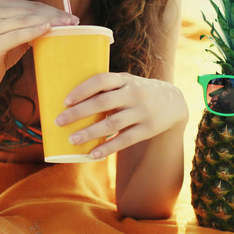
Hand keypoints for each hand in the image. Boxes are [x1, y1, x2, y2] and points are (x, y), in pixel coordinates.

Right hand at [0, 0, 78, 88]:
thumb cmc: (4, 53)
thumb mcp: (18, 34)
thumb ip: (32, 24)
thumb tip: (62, 19)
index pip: (31, 5)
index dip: (52, 9)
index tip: (71, 16)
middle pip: (29, 11)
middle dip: (53, 15)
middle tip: (73, 21)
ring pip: (24, 21)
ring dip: (48, 22)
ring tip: (65, 26)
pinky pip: (16, 35)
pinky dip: (33, 31)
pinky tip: (48, 30)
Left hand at [55, 72, 187, 158]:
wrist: (174, 102)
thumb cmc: (138, 92)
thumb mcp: (127, 83)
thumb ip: (107, 89)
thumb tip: (73, 102)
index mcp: (125, 79)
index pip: (100, 80)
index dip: (82, 90)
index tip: (65, 101)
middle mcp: (134, 93)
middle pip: (102, 103)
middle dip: (78, 113)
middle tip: (59, 121)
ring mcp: (142, 112)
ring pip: (112, 123)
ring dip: (90, 132)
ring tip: (72, 139)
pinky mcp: (148, 129)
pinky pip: (125, 140)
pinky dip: (107, 148)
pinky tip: (92, 154)